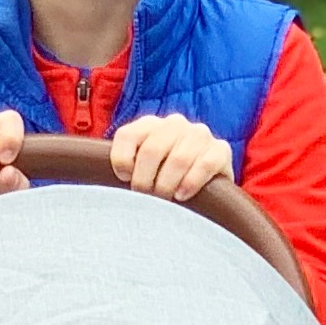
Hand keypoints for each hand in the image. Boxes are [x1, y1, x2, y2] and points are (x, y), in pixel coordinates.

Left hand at [111, 112, 233, 199]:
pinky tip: (182, 195)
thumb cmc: (163, 181)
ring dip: (167, 185)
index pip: (127, 135)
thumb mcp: (138, 170)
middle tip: (146, 198)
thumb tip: (105, 181)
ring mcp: (200, 134)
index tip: (123, 180)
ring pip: (179, 159)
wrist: (205, 186)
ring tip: (165, 201)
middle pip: (152, 150)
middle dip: (145, 181)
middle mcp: (175, 123)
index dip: (121, 161)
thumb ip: (123, 167)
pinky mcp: (221, 149)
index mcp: (149, 124)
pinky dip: (191, 182)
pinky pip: (206, 164)